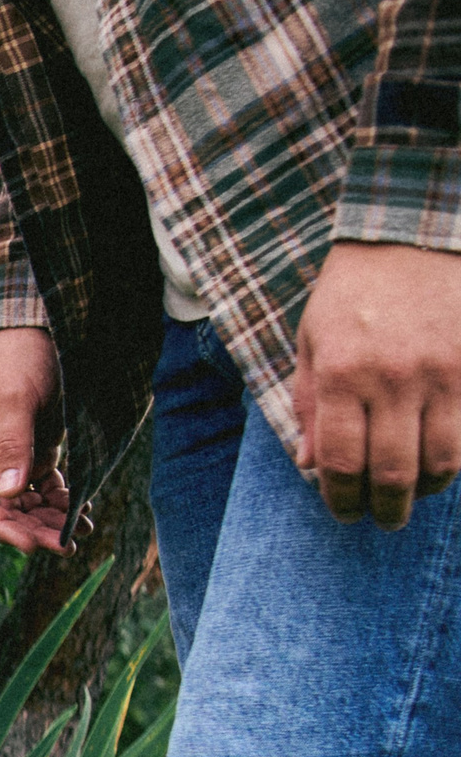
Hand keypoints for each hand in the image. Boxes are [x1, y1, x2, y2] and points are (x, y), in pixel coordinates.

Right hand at [0, 326, 68, 550]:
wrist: (40, 331)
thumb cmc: (18, 360)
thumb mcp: (15, 400)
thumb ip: (14, 446)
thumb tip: (12, 493)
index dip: (2, 527)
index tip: (32, 545)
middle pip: (6, 508)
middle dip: (34, 529)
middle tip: (65, 546)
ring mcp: (12, 456)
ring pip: (28, 502)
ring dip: (51, 520)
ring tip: (79, 533)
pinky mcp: (37, 450)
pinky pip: (47, 486)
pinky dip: (63, 500)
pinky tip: (82, 511)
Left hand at [293, 241, 460, 529]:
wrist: (412, 237)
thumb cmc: (351, 294)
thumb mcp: (311, 344)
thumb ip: (310, 406)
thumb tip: (310, 465)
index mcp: (341, 376)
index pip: (341, 462)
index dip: (341, 499)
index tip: (343, 512)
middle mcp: (391, 380)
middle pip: (393, 472)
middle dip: (385, 508)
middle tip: (382, 520)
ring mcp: (440, 374)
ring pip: (441, 460)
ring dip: (426, 490)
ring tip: (414, 497)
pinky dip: (455, 458)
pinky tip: (441, 464)